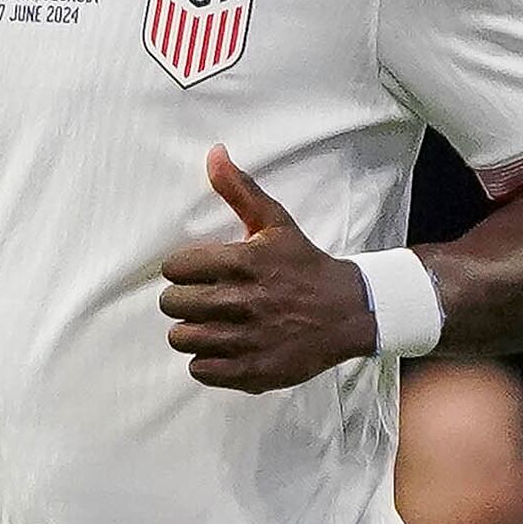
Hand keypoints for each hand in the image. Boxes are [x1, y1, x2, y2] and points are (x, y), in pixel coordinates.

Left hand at [159, 146, 376, 392]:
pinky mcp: (253, 371)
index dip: (182, 269)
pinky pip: (200, 370)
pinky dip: (207, 361)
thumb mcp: (276, 223)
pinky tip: (225, 346)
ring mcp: (247, 339)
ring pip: (182, 337)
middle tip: (204, 297)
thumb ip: (239, 190)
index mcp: (244, 263)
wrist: (349, 313)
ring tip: (213, 322)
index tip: (198, 272)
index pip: (174, 268)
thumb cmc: (305, 265)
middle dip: (184, 299)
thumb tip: (214, 152)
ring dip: (192, 330)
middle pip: (172, 303)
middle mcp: (243, 302)